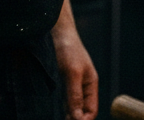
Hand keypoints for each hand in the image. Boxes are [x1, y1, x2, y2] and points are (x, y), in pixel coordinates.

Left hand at [54, 0, 97, 119]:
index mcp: (91, 84)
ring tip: (56, 119)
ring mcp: (71, 83)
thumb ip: (75, 95)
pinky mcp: (61, 80)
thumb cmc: (68, 49)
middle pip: (81, 110)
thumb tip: (77, 118)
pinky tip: (52, 110)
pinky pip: (63, 99)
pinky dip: (59, 107)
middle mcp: (82, 86)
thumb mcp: (72, 73)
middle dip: (74, 119)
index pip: (91, 111)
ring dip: (66, 114)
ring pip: (71, 106)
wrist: (56, 31)